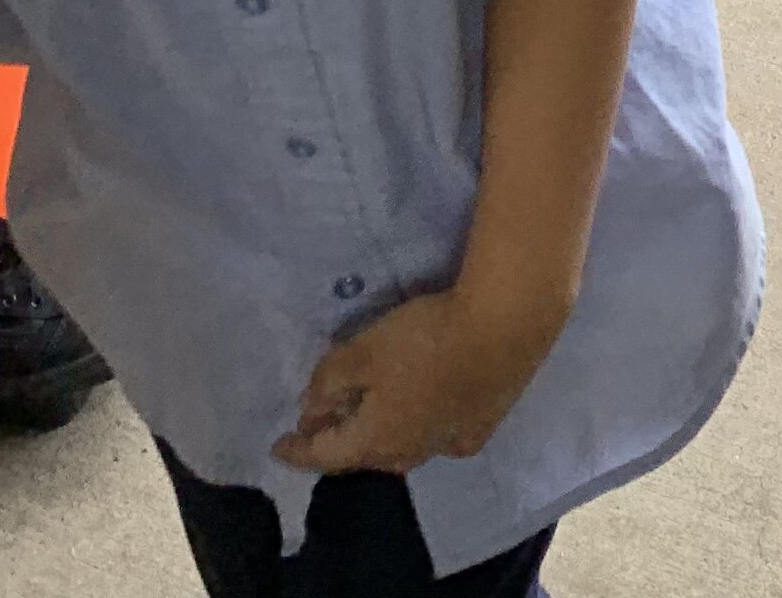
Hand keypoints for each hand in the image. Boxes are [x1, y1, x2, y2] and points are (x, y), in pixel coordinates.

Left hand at [271, 273, 570, 478]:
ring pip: (402, 450)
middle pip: (364, 456)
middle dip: (340, 443)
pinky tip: (424, 414)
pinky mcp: (479, 427)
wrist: (504, 326)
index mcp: (374, 440)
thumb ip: (328, 382)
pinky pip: (438, 438)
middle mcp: (409, 453)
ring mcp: (448, 444)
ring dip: (379, 437)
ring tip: (368, 416)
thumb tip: (312, 409)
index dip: (297, 451)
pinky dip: (419, 430)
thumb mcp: (361, 352)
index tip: (277, 446)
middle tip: (322, 424)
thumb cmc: (423, 338)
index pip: (325, 455)